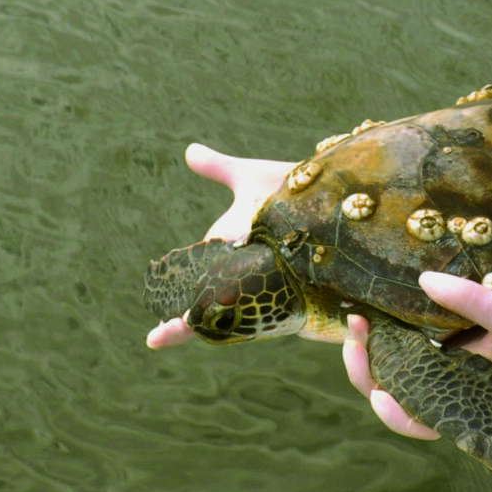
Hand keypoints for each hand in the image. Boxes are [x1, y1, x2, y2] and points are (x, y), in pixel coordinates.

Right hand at [144, 142, 300, 350]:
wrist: (338, 191)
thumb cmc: (293, 186)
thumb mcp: (249, 178)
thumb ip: (218, 169)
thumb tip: (189, 152)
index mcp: (230, 257)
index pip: (198, 293)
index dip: (178, 322)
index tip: (153, 339)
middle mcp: (250, 274)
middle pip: (216, 308)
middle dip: (191, 324)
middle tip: (159, 339)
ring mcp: (278, 281)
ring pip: (247, 308)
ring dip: (221, 319)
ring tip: (190, 329)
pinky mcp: (309, 286)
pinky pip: (290, 303)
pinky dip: (274, 309)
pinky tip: (250, 322)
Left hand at [341, 274, 491, 439]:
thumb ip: (468, 300)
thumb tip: (424, 281)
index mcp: (466, 392)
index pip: (418, 418)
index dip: (390, 410)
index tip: (375, 385)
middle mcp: (455, 385)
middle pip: (398, 391)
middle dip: (368, 363)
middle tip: (356, 321)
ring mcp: (456, 367)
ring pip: (404, 370)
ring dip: (378, 348)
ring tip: (362, 316)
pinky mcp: (461, 346)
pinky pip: (419, 348)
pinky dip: (398, 334)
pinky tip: (387, 311)